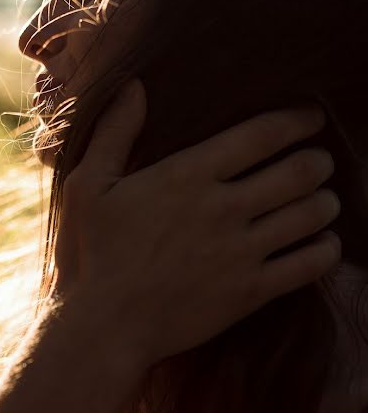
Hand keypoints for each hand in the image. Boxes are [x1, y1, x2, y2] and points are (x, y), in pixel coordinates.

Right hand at [54, 80, 340, 365]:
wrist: (105, 327)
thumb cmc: (92, 253)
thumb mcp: (87, 186)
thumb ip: (114, 133)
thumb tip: (134, 85)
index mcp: (187, 176)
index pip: (263, 135)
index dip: (298, 121)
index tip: (310, 118)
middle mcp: (223, 208)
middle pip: (301, 171)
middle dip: (318, 160)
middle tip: (317, 161)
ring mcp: (241, 252)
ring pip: (312, 214)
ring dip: (326, 201)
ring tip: (321, 199)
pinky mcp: (251, 292)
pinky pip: (310, 264)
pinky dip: (326, 248)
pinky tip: (321, 243)